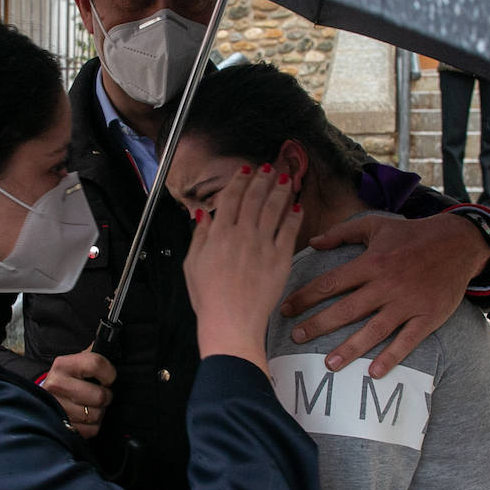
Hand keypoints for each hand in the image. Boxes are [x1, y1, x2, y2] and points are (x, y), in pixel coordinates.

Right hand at [40, 348, 115, 438]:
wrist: (43, 400)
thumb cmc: (67, 380)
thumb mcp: (76, 362)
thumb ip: (93, 353)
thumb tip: (109, 339)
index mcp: (63, 365)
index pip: (96, 364)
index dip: (109, 373)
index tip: (108, 378)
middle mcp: (57, 385)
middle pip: (99, 396)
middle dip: (105, 397)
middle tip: (100, 394)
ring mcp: (57, 407)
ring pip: (95, 414)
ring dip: (98, 412)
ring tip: (90, 405)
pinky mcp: (61, 425)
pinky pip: (91, 430)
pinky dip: (92, 426)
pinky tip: (84, 418)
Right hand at [184, 164, 300, 373]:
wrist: (230, 322)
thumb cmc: (208, 298)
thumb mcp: (192, 265)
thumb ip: (199, 237)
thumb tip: (202, 215)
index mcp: (218, 234)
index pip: (231, 198)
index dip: (239, 181)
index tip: (246, 169)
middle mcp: (241, 234)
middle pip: (254, 198)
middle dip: (263, 178)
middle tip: (270, 166)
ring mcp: (262, 245)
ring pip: (274, 209)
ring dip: (280, 190)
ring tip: (286, 177)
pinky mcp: (279, 259)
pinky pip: (289, 231)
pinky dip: (293, 216)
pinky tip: (297, 206)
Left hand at [279, 213, 486, 377]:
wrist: (459, 242)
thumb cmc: (412, 234)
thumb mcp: (376, 226)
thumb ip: (342, 232)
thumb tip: (313, 242)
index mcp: (371, 262)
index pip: (330, 282)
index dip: (305, 297)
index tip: (285, 309)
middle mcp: (386, 284)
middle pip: (347, 309)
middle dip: (319, 325)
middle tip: (296, 339)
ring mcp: (407, 302)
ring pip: (374, 329)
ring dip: (351, 348)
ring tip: (329, 365)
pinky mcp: (428, 316)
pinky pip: (407, 341)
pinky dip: (391, 357)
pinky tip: (373, 372)